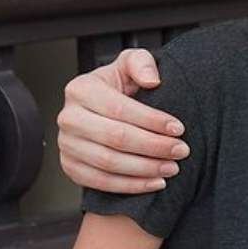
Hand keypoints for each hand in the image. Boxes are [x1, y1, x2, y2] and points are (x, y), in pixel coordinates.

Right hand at [58, 48, 187, 193]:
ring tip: (171, 168)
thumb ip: (141, 62)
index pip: (120, 109)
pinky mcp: (70, 167)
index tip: (178, 128)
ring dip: (145, 169)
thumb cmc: (119, 86)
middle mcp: (69, 117)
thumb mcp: (130, 63)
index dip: (152, 121)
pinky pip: (100, 182)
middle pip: (116, 138)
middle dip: (154, 147)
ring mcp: (66, 144)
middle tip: (181, 151)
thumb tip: (152, 80)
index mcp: (81, 89)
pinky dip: (130, 186)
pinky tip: (154, 182)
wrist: (101, 109)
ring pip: (109, 163)